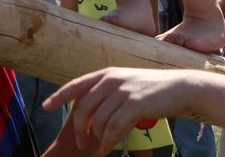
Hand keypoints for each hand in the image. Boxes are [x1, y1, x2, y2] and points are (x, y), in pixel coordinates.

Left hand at [44, 68, 192, 153]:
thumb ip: (107, 93)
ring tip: (99, 148)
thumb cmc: (151, 89)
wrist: (179, 87)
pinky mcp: (134, 104)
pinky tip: (108, 149)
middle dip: (78, 128)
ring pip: (98, 120)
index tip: (45, 107)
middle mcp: (111, 79)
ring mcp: (122, 91)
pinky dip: (108, 141)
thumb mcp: (125, 84)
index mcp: (106, 74)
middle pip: (83, 107)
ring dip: (96, 138)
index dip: (59, 96)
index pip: (76, 85)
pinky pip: (113, 127)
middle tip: (80, 143)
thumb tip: (91, 112)